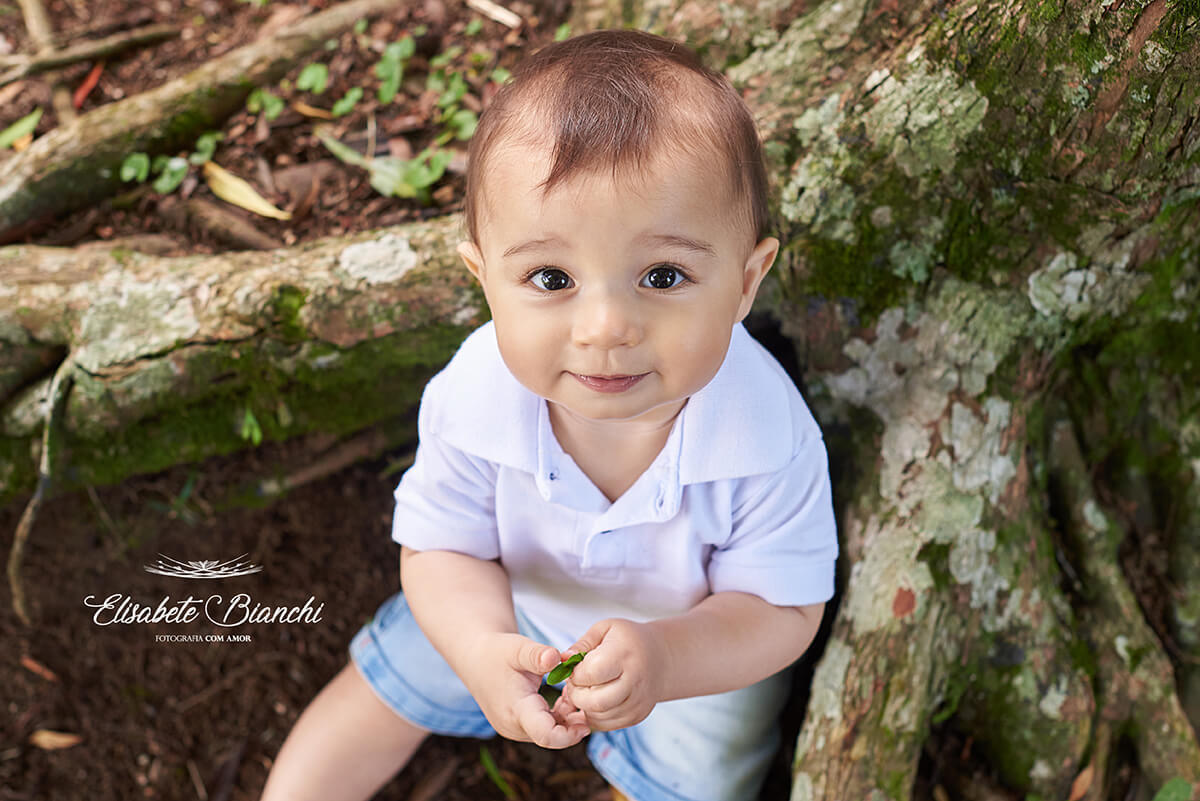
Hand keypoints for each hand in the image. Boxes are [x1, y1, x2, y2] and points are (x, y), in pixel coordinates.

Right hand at [458, 632, 589, 748]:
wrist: (476, 659)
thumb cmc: (497, 652)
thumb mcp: (518, 648)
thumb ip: (538, 654)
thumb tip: (558, 657)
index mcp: (516, 710)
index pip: (547, 736)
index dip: (570, 734)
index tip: (586, 720)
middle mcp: (514, 726)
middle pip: (551, 737)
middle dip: (572, 722)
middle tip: (583, 695)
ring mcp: (515, 729)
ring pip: (549, 733)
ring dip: (566, 719)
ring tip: (572, 691)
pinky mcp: (517, 727)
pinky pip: (543, 728)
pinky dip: (557, 716)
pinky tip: (564, 697)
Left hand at [561, 618, 667, 730]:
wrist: (661, 658)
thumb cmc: (628, 640)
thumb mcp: (605, 629)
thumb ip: (581, 645)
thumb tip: (562, 660)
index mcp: (624, 655)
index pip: (591, 673)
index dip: (576, 673)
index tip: (576, 666)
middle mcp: (634, 681)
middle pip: (595, 701)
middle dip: (576, 694)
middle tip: (576, 682)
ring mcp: (637, 702)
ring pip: (598, 716)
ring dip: (583, 706)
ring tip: (586, 689)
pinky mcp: (637, 716)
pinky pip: (605, 725)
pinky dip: (593, 715)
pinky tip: (596, 699)